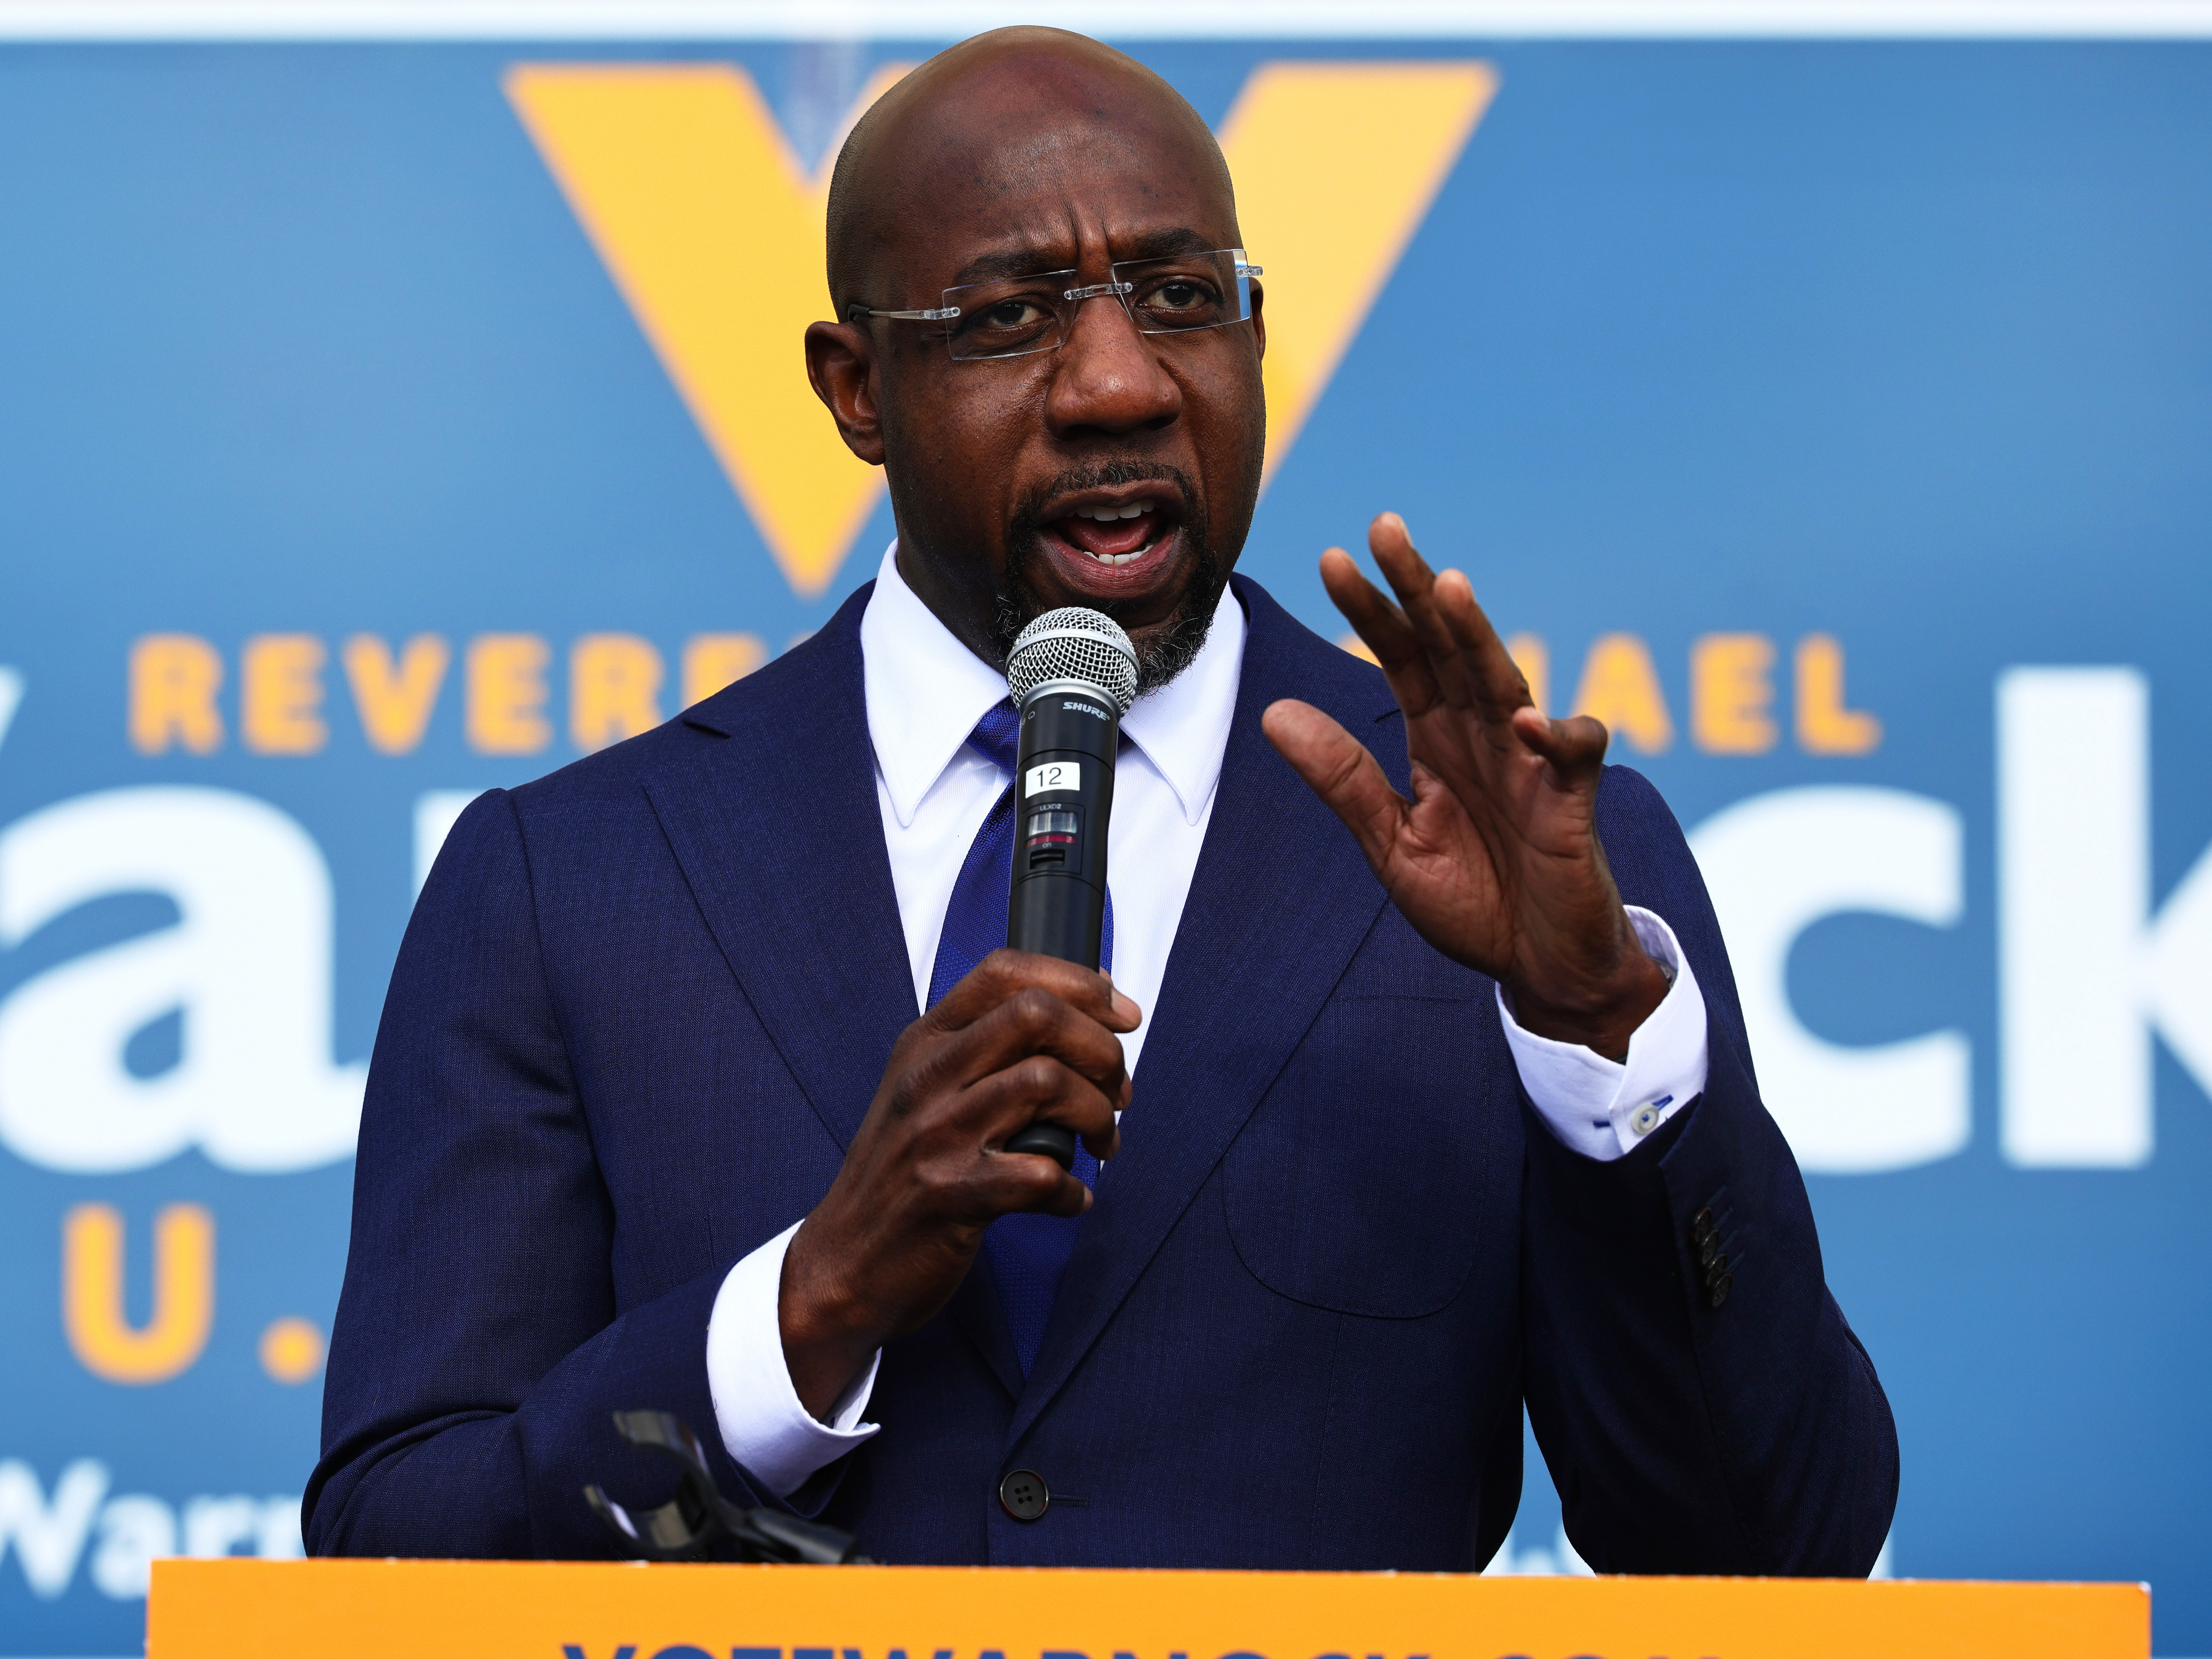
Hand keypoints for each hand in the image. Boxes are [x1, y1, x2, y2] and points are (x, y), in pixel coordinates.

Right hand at [779, 950, 1138, 1417]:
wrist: (844, 1263)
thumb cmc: (904, 1174)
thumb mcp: (930, 1091)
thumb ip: (993, 1047)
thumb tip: (1091, 1002)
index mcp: (925, 1042)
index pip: (1004, 971)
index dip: (1079, 983)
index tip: (1122, 1015)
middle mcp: (927, 1077)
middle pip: (1035, 1014)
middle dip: (1101, 1047)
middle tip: (1117, 1089)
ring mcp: (936, 1135)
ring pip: (1046, 1082)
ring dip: (1098, 1115)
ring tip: (1101, 1144)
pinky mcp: (950, 1197)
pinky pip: (1041, 1173)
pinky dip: (1072, 1190)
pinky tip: (1068, 1199)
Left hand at [1262, 513, 1667, 1059]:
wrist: (1539, 969)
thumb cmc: (1473, 903)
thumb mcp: (1391, 843)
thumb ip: (1342, 779)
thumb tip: (1272, 713)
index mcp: (1437, 741)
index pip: (1401, 658)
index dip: (1370, 609)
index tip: (1331, 559)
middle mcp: (1483, 735)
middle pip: (1449, 647)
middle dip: (1417, 588)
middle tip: (1385, 527)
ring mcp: (1530, 762)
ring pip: (1505, 681)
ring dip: (1477, 635)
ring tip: (1448, 587)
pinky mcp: (1572, 803)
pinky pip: (1573, 754)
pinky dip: (1558, 735)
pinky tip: (1530, 720)